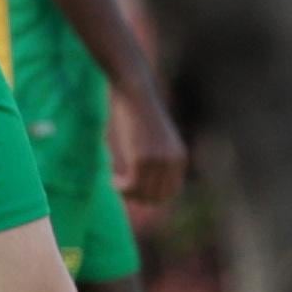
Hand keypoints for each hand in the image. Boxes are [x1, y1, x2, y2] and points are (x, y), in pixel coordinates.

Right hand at [109, 84, 187, 208]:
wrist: (135, 94)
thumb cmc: (141, 114)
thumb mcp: (157, 138)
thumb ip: (158, 159)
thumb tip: (145, 184)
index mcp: (179, 158)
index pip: (171, 192)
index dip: (153, 197)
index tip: (136, 192)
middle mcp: (172, 162)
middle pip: (158, 196)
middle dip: (139, 197)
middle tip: (123, 190)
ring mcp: (158, 161)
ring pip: (143, 193)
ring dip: (127, 194)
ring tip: (116, 184)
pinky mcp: (141, 159)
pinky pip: (131, 185)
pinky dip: (121, 188)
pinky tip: (112, 180)